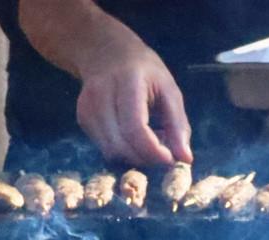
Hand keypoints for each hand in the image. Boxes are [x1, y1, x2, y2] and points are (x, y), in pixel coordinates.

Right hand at [75, 42, 192, 166]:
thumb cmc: (144, 70)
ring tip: (150, 143)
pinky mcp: (82, 119)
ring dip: (134, 157)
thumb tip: (185, 159)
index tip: (170, 159)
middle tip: (162, 154)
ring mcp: (87, 108)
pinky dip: (123, 151)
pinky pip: (104, 148)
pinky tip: (134, 138)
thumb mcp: (168, 89)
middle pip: (120, 145)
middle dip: (145, 158)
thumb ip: (177, 124)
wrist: (105, 51)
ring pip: (110, 152)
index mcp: (127, 82)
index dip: (153, 151)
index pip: (135, 128)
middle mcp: (101, 95)